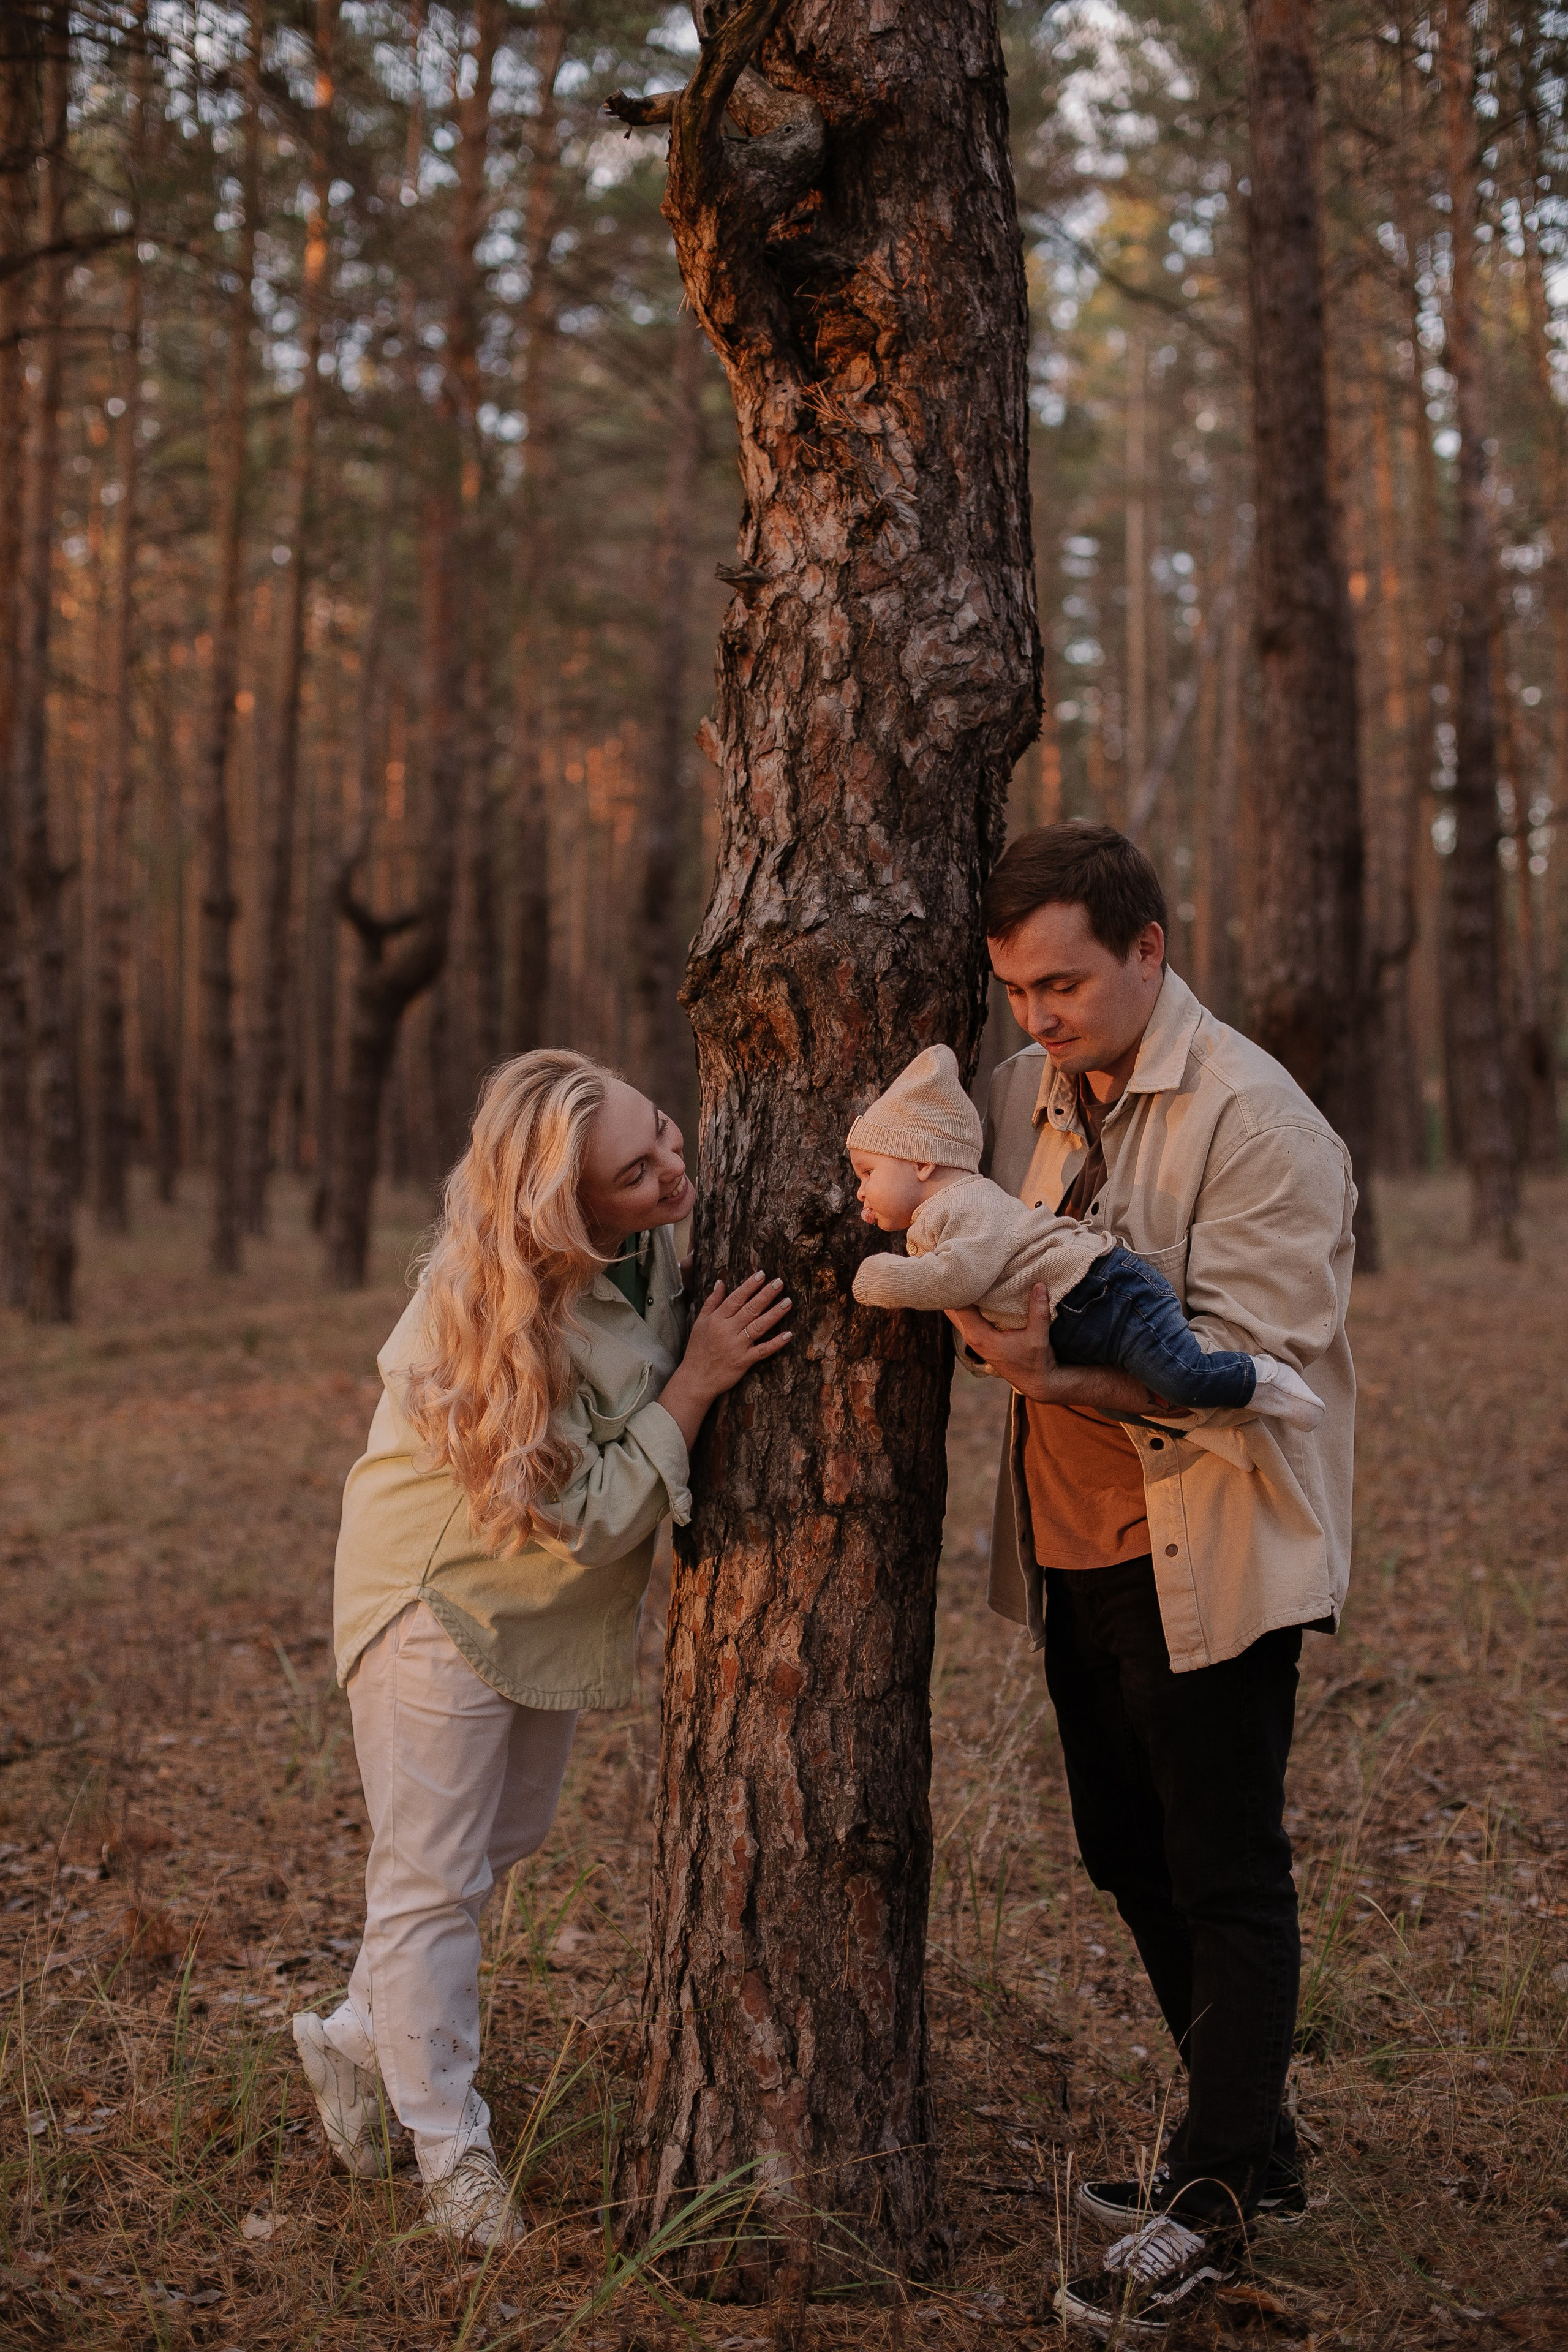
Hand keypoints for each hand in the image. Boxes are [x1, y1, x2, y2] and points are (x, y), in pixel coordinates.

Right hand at [658, 1270, 792, 1449]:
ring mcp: (737, 1347)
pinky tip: (788, 1334)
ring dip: (775, 1314)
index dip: (749, 1286)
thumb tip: (721, 1282)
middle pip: (750, 1309)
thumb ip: (712, 1302)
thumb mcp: (700, 1323)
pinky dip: (776, 1343)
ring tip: (788, 1302)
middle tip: (780, 1282)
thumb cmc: (698, 1349)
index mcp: (717, 1320)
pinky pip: (763, 1351)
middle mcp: (727, 1331)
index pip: (735, 1299)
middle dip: (766, 1295)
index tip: (762, 1274)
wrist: (696, 1379)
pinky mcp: (744, 1361)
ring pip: (759, 1327)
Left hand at [946, 1282, 1168, 1413]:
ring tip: (954, 1267)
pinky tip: (968, 1284)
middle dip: (948, 1286)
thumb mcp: (1039, 1337)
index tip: (948, 1263)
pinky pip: (965, 1313)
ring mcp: (973, 1337)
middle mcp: (971, 1336)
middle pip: (950, 1306)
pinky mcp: (979, 1336)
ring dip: (955, 1292)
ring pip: (956, 1310)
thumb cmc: (1036, 1362)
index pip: (956, 1305)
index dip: (951, 1285)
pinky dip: (963, 1299)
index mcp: (978, 1336)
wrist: (1038, 1382)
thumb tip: (1039, 1284)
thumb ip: (1038, 1311)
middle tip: (943, 1258)